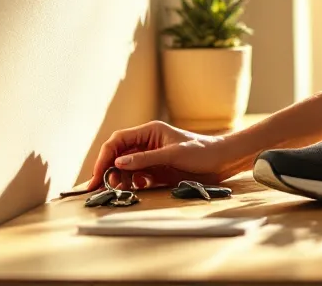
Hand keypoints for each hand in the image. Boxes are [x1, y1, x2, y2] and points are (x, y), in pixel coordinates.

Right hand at [75, 120, 248, 192]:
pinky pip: (138, 177)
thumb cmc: (202, 151)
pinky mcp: (158, 171)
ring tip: (117, 189)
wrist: (223, 162)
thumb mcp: (173, 154)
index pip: (118, 141)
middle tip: (99, 187)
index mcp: (149, 131)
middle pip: (118, 155)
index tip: (98, 174)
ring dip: (119, 178)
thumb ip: (145, 159)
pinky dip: (133, 184)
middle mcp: (148, 143)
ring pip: (126, 168)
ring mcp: (152, 158)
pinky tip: (137, 188)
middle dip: (108, 170)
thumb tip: (118, 163)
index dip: (105, 156)